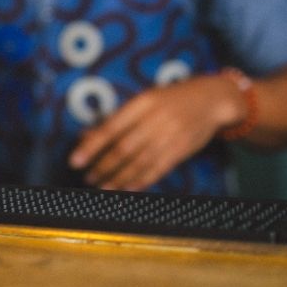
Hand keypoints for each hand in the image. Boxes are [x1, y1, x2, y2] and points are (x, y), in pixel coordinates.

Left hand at [68, 75, 240, 190]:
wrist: (210, 100)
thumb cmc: (169, 99)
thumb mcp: (143, 101)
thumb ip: (115, 119)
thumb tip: (85, 135)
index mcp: (142, 102)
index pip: (111, 127)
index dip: (91, 146)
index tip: (75, 160)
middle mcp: (156, 119)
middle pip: (124, 148)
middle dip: (103, 166)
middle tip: (88, 177)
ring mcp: (170, 135)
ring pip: (139, 162)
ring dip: (119, 178)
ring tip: (103, 186)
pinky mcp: (181, 150)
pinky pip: (158, 169)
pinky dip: (141, 181)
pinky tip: (127, 188)